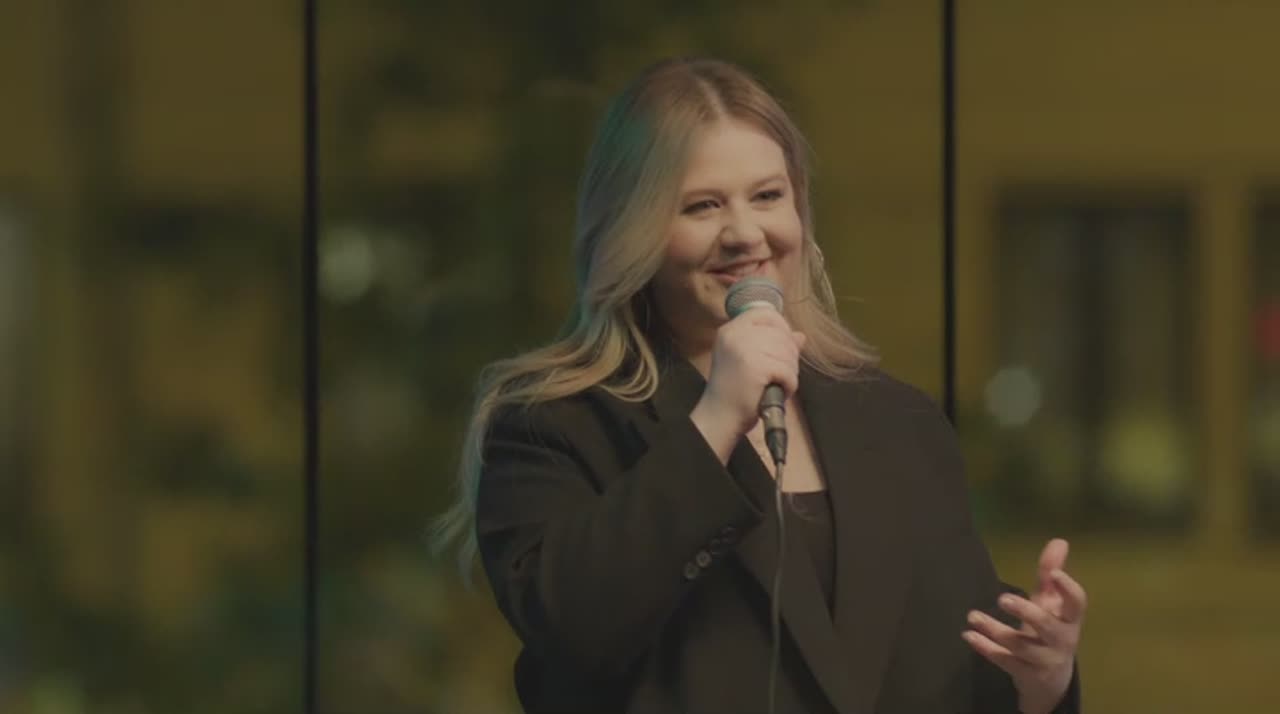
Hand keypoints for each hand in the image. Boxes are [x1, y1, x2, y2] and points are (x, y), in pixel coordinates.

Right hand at [689, 308, 804, 460]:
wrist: (719, 418)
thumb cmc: (734, 391)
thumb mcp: (749, 360)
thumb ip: (772, 344)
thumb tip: (800, 336)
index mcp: (731, 329)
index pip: (766, 313)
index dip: (782, 328)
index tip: (783, 347)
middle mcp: (735, 334)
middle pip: (781, 334)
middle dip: (790, 355)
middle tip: (782, 373)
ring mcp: (744, 348)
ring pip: (787, 352)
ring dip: (791, 371)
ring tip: (780, 383)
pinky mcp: (755, 366)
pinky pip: (787, 370)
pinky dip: (790, 384)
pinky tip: (781, 391)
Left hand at [963, 538, 1086, 713]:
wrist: (1051, 681)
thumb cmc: (1050, 632)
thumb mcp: (1051, 604)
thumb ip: (1050, 575)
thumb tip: (1059, 541)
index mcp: (1070, 619)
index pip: (1077, 604)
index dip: (1069, 589)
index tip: (1055, 574)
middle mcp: (1061, 640)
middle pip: (1047, 627)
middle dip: (1027, 612)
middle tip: (1002, 598)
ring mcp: (1044, 659)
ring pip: (1020, 646)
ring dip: (995, 630)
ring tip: (972, 616)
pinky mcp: (1026, 674)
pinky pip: (1005, 662)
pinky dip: (986, 648)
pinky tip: (969, 635)